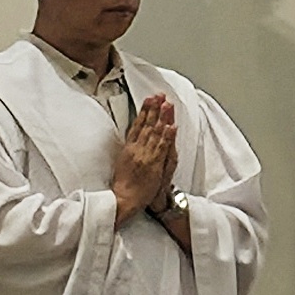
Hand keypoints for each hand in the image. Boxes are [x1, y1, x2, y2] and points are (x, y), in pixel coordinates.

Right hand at [113, 95, 179, 222]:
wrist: (124, 199)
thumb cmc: (124, 184)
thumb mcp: (123, 161)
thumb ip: (129, 148)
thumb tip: (133, 135)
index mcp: (129, 148)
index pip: (137, 125)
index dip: (144, 111)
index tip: (149, 99)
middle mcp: (137, 149)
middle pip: (147, 125)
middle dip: (154, 109)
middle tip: (159, 95)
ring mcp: (145, 156)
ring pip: (155, 133)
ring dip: (162, 118)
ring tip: (167, 104)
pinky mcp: (153, 164)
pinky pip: (162, 148)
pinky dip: (167, 137)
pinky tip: (171, 126)